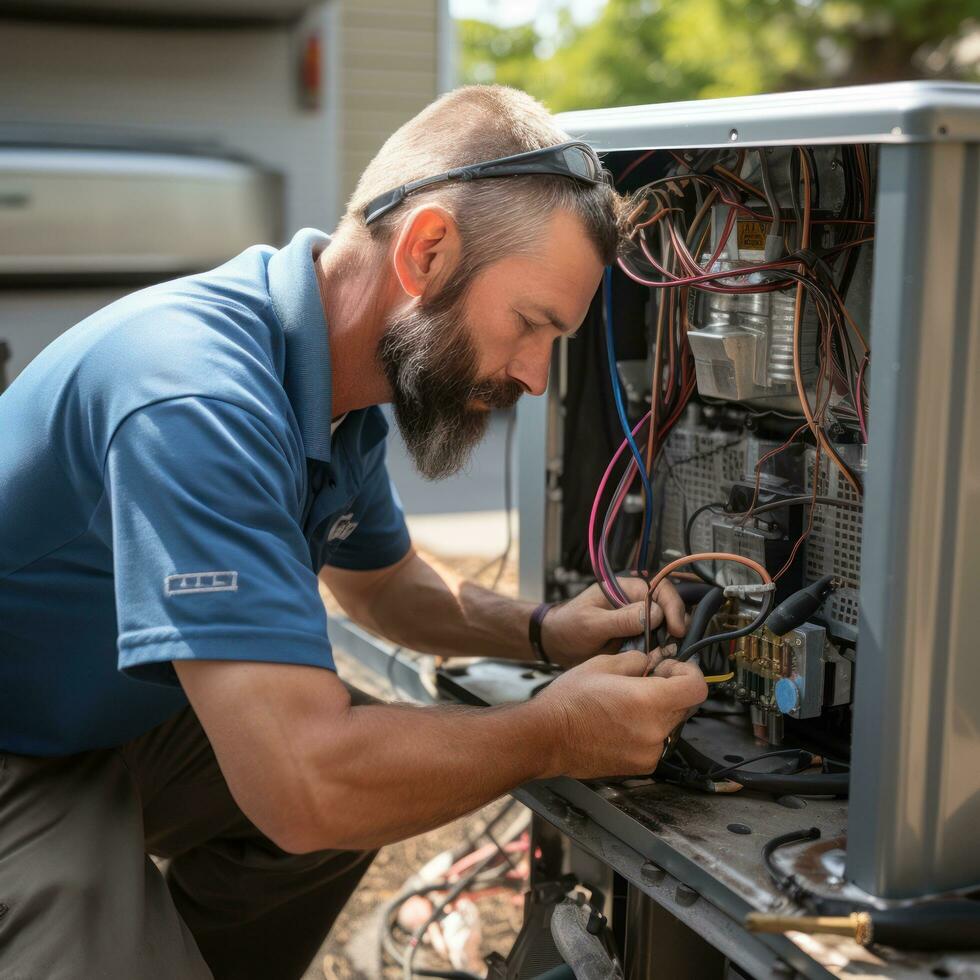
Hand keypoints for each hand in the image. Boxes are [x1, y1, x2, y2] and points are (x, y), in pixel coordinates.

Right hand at [536, 649, 706, 778]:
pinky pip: (657, 742)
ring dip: (659, 710)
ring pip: (671, 724)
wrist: (547, 737)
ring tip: (628, 702)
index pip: (696, 688)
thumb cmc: (568, 702)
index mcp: (649, 700)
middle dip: (671, 689)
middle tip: (648, 680)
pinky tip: (622, 721)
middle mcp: (655, 730)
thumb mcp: (603, 664)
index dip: (689, 673)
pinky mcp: (641, 766)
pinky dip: (648, 729)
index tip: (674, 668)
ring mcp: (649, 752)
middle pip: (685, 705)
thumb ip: (636, 661)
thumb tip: (652, 662)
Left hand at [541, 576, 686, 666]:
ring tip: (666, 658)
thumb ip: (621, 619)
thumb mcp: (591, 623)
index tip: (676, 628)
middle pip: (668, 610)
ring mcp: (638, 623)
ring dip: (669, 643)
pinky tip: (657, 663)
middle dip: (676, 628)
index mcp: (625, 589)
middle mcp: (635, 604)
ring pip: (665, 630)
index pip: (660, 590)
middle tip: (675, 647)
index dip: (672, 607)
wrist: (556, 645)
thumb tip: (655, 613)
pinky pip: (656, 645)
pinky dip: (659, 654)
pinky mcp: (637, 641)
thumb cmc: (568, 626)